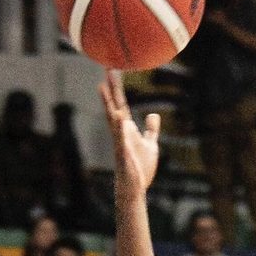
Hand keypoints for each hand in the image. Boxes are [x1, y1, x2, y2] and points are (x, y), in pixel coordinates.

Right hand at [99, 71, 159, 196]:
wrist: (135, 188)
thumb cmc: (141, 168)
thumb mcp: (150, 144)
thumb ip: (151, 130)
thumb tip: (153, 115)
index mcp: (127, 128)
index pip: (121, 104)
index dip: (117, 88)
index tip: (112, 70)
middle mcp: (121, 132)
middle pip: (114, 106)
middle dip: (111, 88)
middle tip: (106, 68)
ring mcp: (120, 142)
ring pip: (113, 119)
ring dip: (108, 103)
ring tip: (102, 87)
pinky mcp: (124, 155)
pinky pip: (121, 139)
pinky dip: (120, 128)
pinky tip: (120, 117)